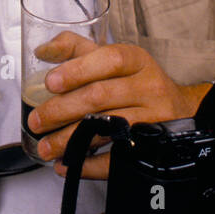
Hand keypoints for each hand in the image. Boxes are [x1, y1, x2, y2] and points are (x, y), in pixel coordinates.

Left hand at [26, 31, 204, 178]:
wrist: (178, 109)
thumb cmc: (135, 81)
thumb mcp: (111, 58)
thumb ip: (75, 48)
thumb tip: (42, 50)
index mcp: (136, 60)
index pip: (109, 60)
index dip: (78, 70)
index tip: (50, 83)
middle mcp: (148, 87)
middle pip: (101, 97)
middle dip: (62, 110)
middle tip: (36, 121)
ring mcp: (153, 119)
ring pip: (107, 129)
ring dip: (70, 140)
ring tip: (46, 147)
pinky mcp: (152, 147)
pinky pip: (118, 159)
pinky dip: (89, 165)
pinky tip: (68, 164)